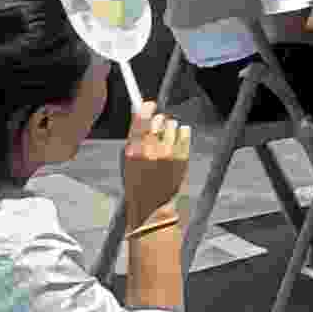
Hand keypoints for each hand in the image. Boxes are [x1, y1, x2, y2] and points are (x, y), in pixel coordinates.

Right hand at [118, 107, 191, 228]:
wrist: (154, 207)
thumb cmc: (139, 185)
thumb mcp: (127, 164)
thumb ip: (133, 140)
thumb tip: (140, 116)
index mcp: (133, 151)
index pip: (141, 119)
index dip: (146, 107)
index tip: (149, 104)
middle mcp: (151, 150)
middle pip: (159, 119)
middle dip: (159, 121)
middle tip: (158, 130)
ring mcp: (169, 152)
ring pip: (174, 124)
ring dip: (170, 130)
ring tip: (166, 144)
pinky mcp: (183, 155)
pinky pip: (185, 132)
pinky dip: (181, 135)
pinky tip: (176, 147)